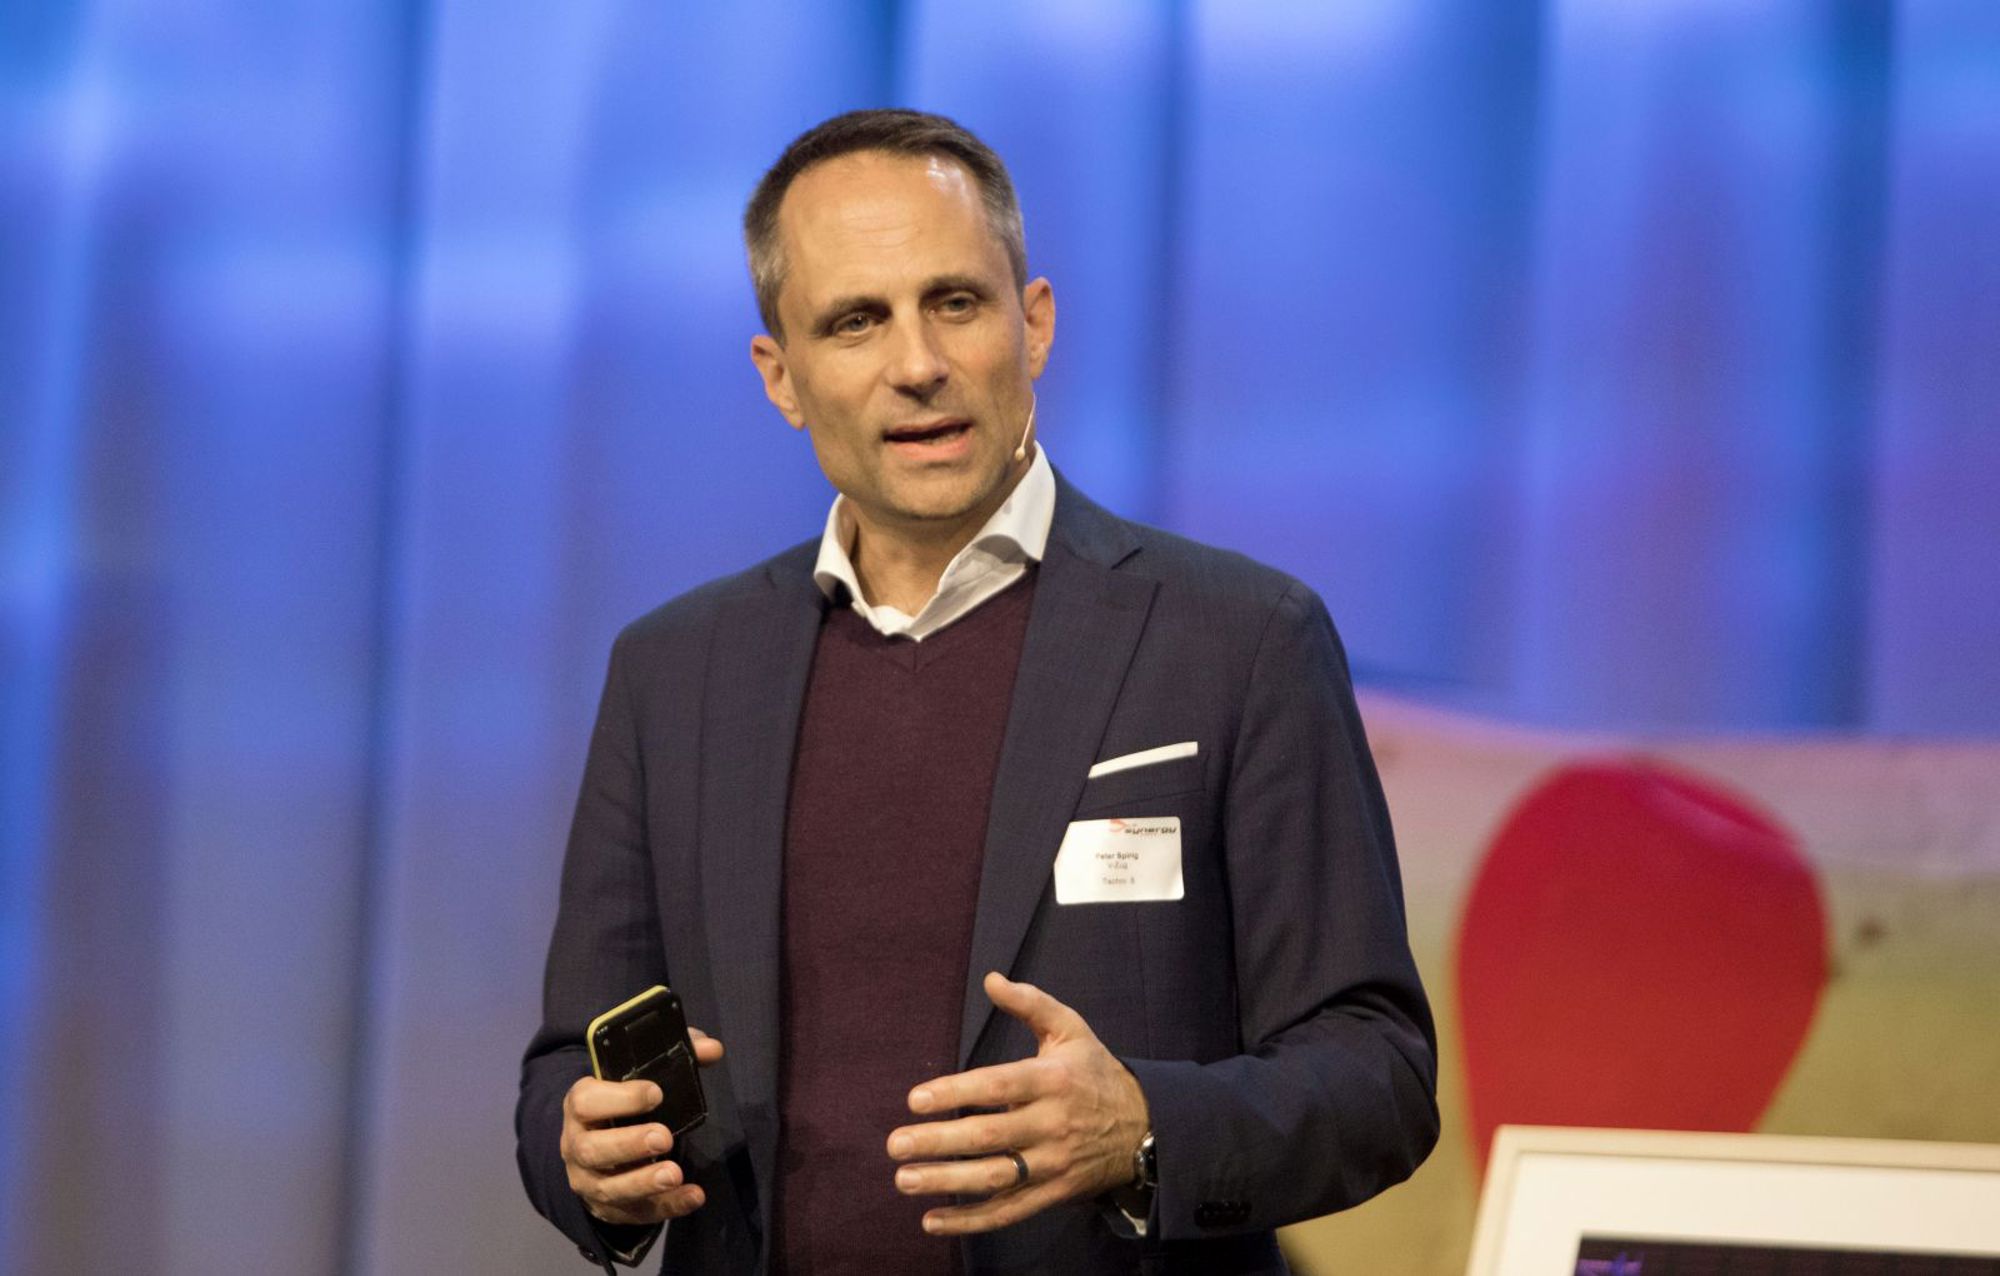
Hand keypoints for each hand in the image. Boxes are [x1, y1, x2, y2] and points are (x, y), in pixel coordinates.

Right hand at [560, 1027, 723, 1225]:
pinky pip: (634, 1213)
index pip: (586, 1102)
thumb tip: (713, 1049)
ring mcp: (588, 1181)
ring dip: (642, 1183)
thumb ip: (679, 1056)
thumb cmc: (622, 1103)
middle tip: (663, 1138)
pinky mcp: (607, 1208)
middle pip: (593, 1149)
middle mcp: (577, 1145)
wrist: (597, 1143)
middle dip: (629, 1145)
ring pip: (608, 1188)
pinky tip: (692, 1196)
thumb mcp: (641, 1076)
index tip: (656, 1093)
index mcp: (581, 1105)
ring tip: (675, 1173)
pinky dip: (665, 1207)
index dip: (619, 1098)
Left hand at [886, 973, 1148, 1234]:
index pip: (999, 1086)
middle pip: (990, 1136)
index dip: (956, 1093)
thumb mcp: (1071, 1029)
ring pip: (996, 1178)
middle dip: (939, 1142)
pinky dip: (970, 1221)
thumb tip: (990, 979)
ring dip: (947, 1182)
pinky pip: (1009, 1212)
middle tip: (895, 1144)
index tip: (915, 1099)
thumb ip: (1030, 1003)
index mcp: (1053, 1079)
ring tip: (904, 1180)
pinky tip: (932, 1220)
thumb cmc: (1094, 1072)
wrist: (1145, 1127)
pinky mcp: (1054, 1193)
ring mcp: (1054, 1163)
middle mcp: (1053, 1123)